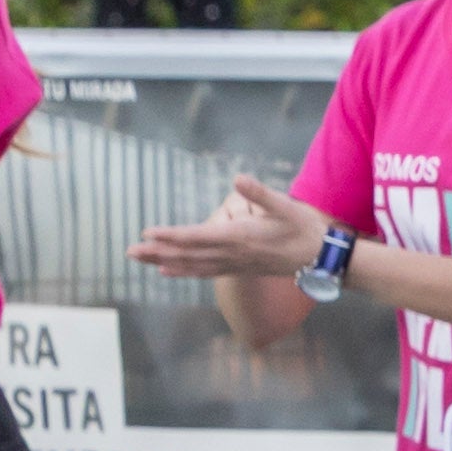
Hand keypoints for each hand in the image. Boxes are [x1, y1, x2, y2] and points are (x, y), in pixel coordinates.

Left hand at [128, 164, 326, 281]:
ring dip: (164, 261)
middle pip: (188, 254)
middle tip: (129, 250)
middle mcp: (232, 254)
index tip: (148, 232)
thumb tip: (238, 178)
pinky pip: (204, 271)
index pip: (198, 237)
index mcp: (240, 237)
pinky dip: (183, 271)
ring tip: (140, 259)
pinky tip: (166, 270)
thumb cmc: (304, 229)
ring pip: (192, 265)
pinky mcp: (238, 268)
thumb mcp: (286, 206)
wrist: (321, 258)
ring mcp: (234, 264)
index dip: (172, 235)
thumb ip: (261, 193)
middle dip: (157, 251)